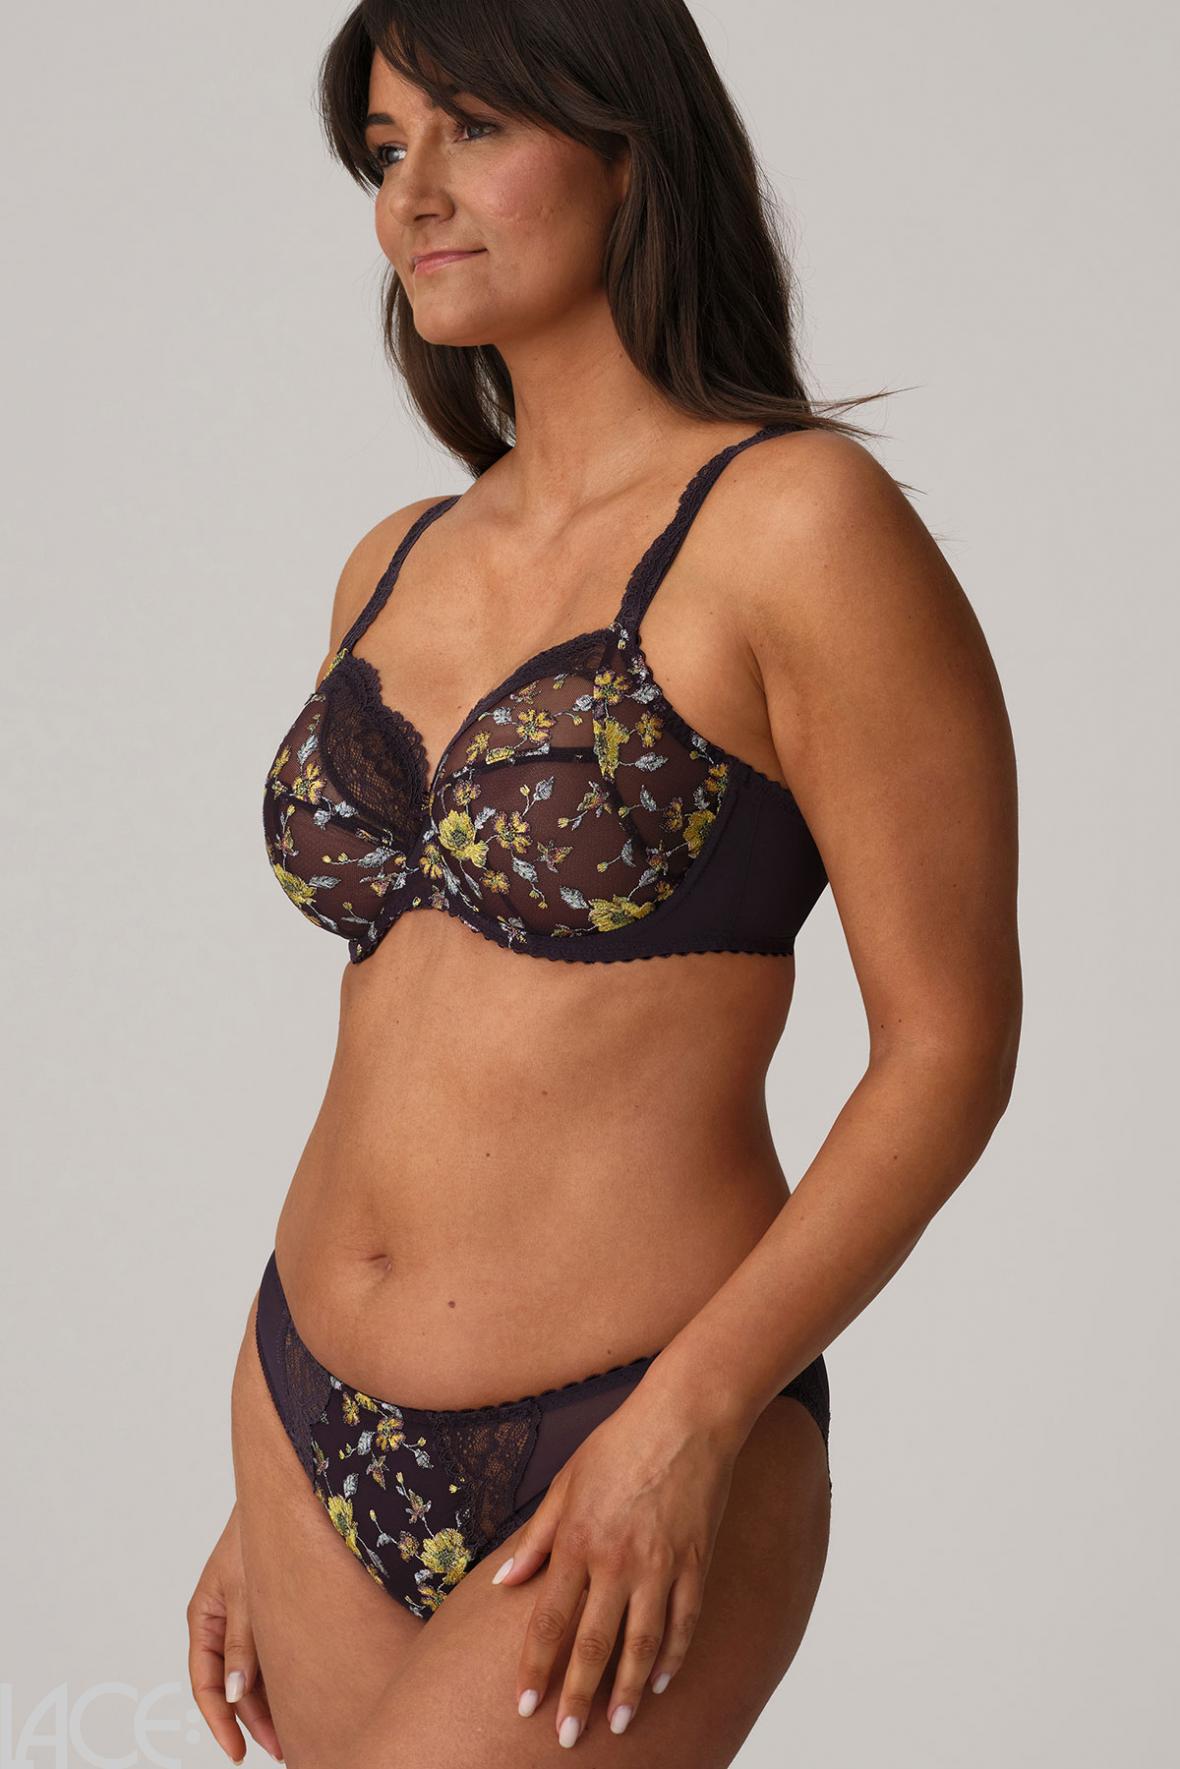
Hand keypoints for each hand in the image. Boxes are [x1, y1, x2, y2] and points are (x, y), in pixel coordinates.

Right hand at [186, 1504, 282, 1763]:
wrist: (283, 1492)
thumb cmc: (254, 1535)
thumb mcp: (246, 1593)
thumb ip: (242, 1643)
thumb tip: (237, 1694)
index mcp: (204, 1617)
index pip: (206, 1683)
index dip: (220, 1722)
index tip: (238, 1752)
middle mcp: (221, 1621)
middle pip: (233, 1684)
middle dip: (254, 1720)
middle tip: (282, 1748)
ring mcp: (244, 1615)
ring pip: (253, 1670)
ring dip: (270, 1700)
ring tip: (296, 1730)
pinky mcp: (267, 1607)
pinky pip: (269, 1650)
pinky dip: (280, 1673)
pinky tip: (301, 1691)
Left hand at [490, 1376, 739, 1747]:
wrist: (686, 1417)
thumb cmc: (619, 1443)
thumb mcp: (565, 1482)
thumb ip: (537, 1537)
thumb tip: (503, 1582)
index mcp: (578, 1540)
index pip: (549, 1620)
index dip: (535, 1667)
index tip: (523, 1706)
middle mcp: (616, 1560)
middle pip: (592, 1644)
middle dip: (576, 1697)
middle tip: (566, 1739)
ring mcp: (660, 1565)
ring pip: (641, 1645)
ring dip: (626, 1692)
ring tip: (615, 1726)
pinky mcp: (695, 1563)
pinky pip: (684, 1622)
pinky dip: (673, 1658)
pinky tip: (661, 1682)